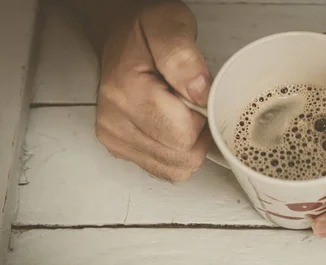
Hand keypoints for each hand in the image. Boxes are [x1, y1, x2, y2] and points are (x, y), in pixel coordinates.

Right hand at [95, 1, 211, 181]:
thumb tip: (199, 93)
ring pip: (175, 168)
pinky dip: (177, 154)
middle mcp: (115, 120)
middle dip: (198, 134)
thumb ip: (184, 58)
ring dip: (189, 146)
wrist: (120, 37)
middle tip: (192, 104)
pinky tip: (174, 128)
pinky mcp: (119, 148)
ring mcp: (114, 137)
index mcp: (127, 91)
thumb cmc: (144, 31)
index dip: (203, 119)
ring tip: (183, 114)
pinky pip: (164, 169)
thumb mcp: (169, 25)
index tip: (198, 97)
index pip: (184, 136)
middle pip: (181, 156)